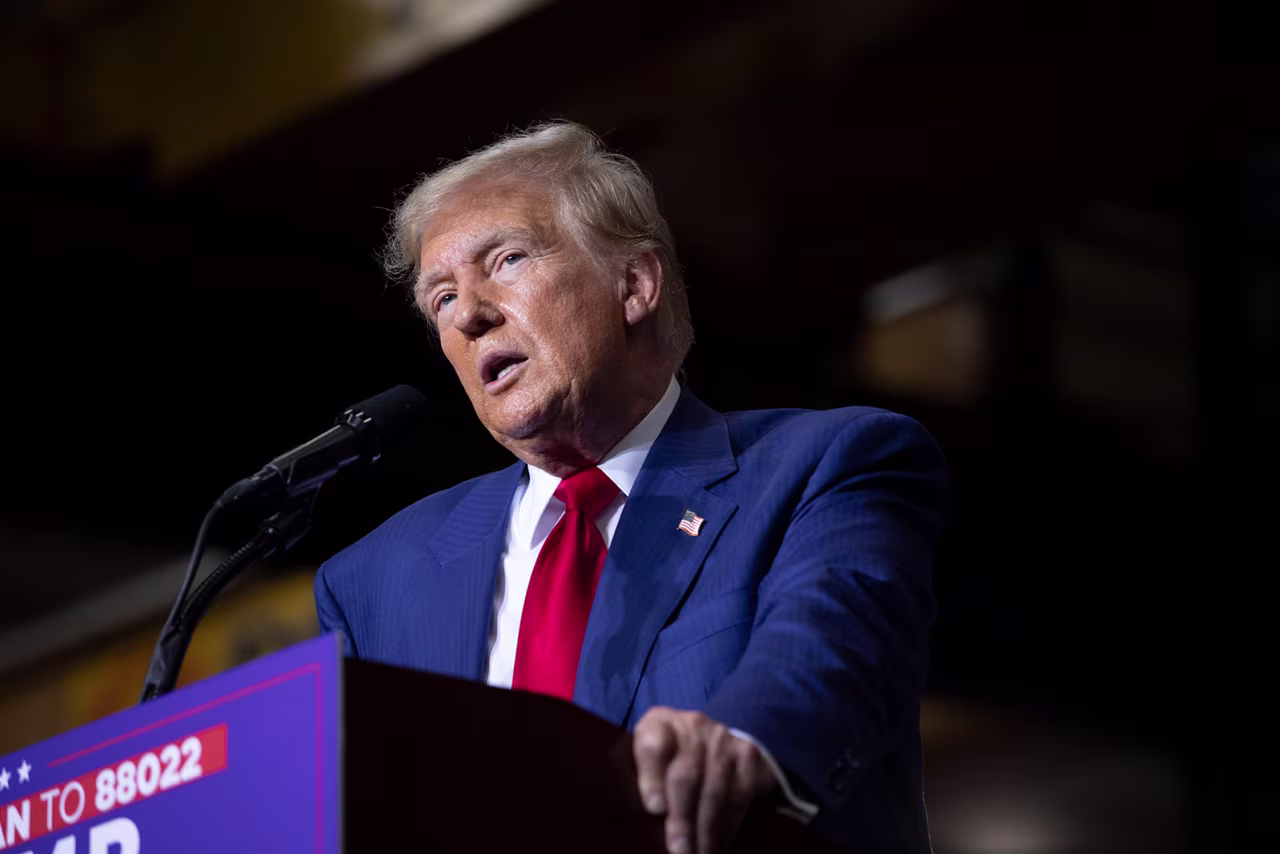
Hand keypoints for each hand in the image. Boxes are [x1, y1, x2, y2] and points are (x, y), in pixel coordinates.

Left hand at [633, 706, 776, 853]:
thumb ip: (641, 781)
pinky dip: (729, 825)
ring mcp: (723, 739)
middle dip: (682, 818)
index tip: (654, 809)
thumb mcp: (649, 761)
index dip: (651, 777)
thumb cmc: (669, 760)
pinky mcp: (748, 756)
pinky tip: (720, 844)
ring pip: (715, 790)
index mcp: (659, 724)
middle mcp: (692, 725)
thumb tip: (642, 820)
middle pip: (685, 775)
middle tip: (679, 850)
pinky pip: (739, 795)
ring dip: (707, 830)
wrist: (711, 740)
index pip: (653, 744)